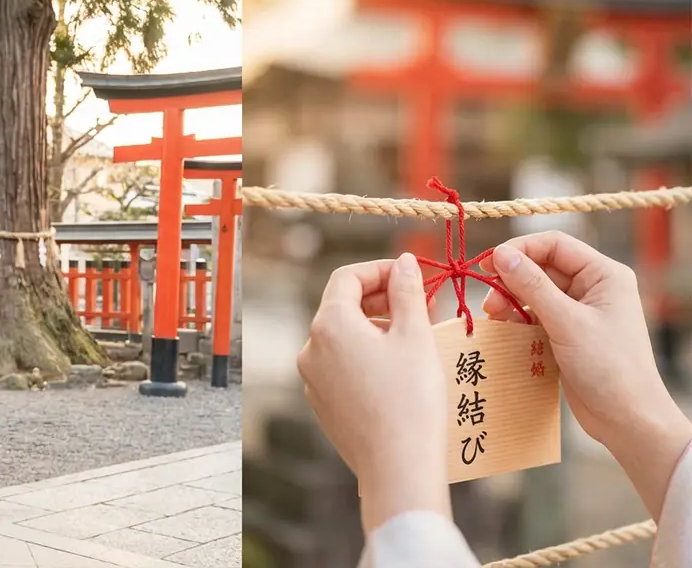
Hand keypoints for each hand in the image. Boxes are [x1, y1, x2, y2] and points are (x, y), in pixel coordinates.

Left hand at [299, 253, 450, 532]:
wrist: (397, 467)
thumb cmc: (410, 399)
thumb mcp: (415, 336)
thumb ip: (407, 292)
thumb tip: (404, 263)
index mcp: (329, 324)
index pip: (347, 277)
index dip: (380, 270)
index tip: (411, 275)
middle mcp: (310, 348)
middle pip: (341, 306)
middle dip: (379, 299)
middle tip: (419, 304)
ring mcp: (311, 378)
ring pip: (340, 337)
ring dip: (373, 327)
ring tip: (411, 337)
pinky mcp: (320, 403)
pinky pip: (339, 366)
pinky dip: (364, 356)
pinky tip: (395, 369)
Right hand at [480, 231, 691, 518]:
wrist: (627, 419)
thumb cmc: (608, 367)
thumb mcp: (567, 322)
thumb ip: (532, 286)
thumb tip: (500, 254)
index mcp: (603, 275)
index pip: (554, 244)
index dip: (520, 249)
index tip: (488, 265)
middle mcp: (593, 288)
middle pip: (541, 268)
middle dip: (511, 281)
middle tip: (489, 303)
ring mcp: (580, 311)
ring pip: (534, 293)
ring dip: (511, 302)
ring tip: (495, 319)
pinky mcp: (568, 334)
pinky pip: (535, 316)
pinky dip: (518, 321)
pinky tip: (506, 332)